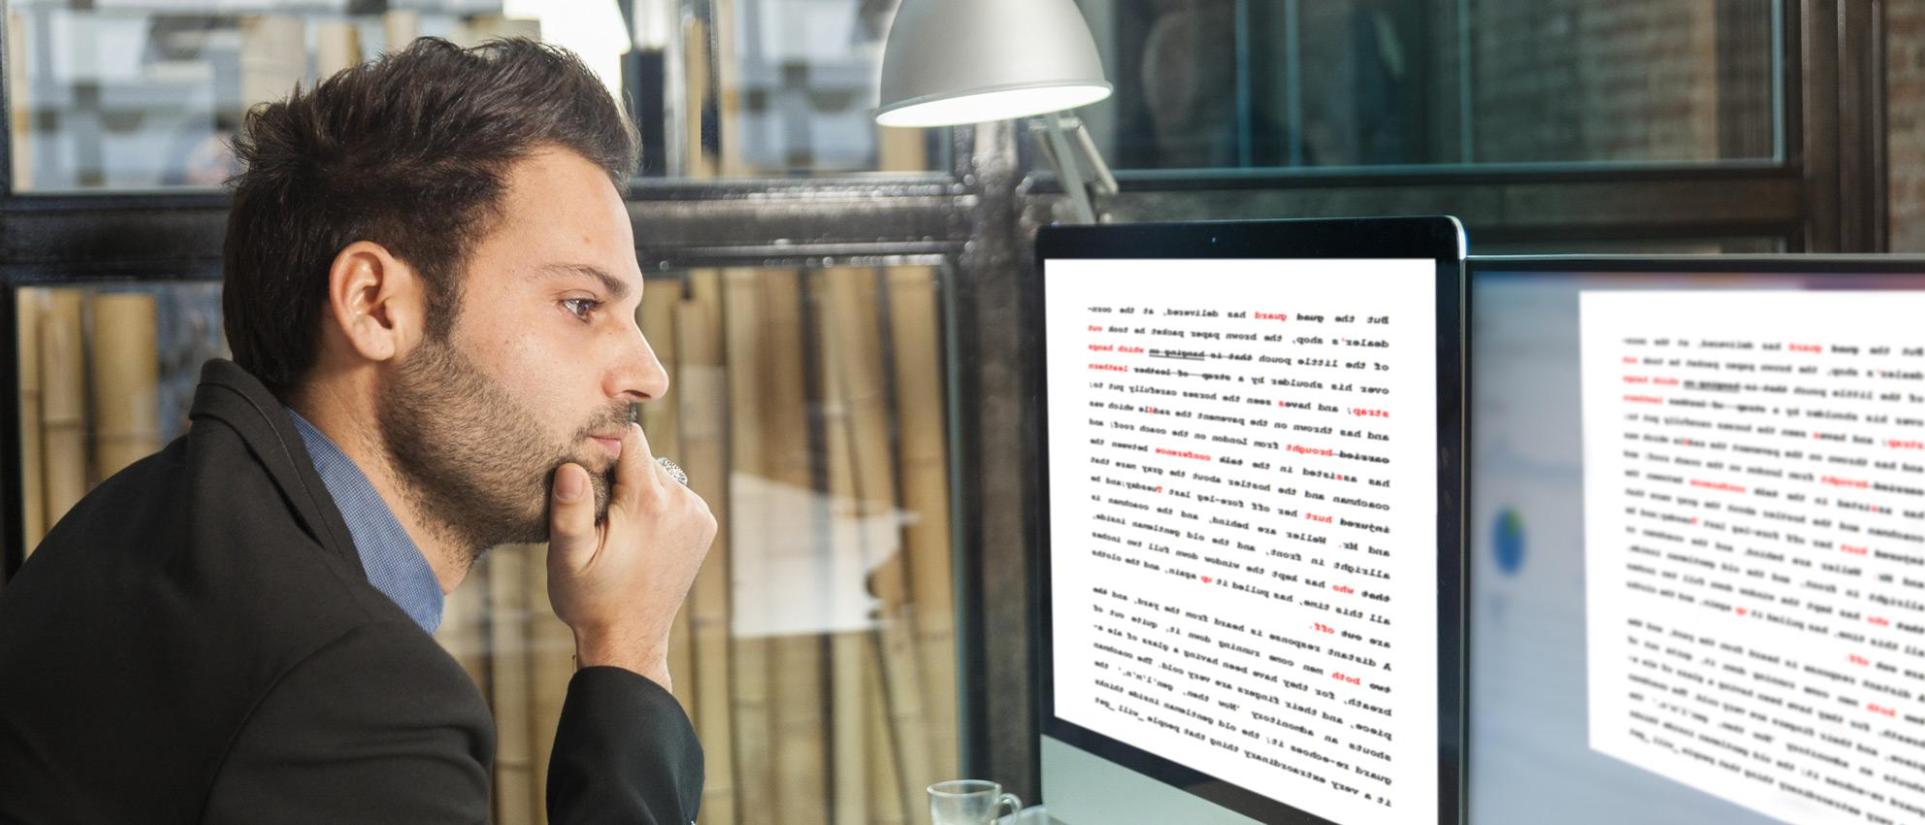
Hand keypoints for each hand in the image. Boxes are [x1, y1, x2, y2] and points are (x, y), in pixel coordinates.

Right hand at [546, 421, 715, 690]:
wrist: (628, 639)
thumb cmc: (591, 599)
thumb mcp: (568, 556)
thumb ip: (570, 508)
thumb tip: (571, 466)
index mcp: (649, 503)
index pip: (629, 439)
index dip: (603, 445)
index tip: (585, 467)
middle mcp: (683, 502)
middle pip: (644, 458)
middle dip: (618, 473)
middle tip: (598, 510)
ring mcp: (699, 514)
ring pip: (660, 476)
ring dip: (638, 489)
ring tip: (618, 527)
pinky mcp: (705, 525)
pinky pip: (675, 495)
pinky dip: (656, 504)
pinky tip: (639, 534)